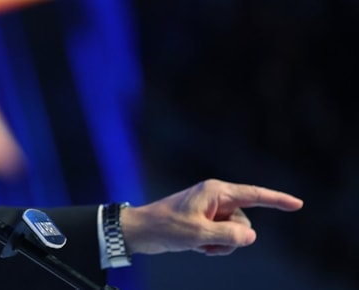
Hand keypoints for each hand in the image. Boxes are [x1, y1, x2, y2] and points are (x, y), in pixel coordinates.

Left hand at [120, 179, 302, 255]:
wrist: (141, 231)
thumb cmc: (166, 227)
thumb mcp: (199, 234)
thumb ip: (229, 235)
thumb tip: (251, 235)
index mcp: (215, 192)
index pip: (254, 195)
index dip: (277, 200)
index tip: (298, 204)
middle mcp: (215, 197)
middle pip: (243, 221)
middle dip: (232, 238)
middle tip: (207, 244)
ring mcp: (209, 210)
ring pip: (234, 232)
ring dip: (221, 245)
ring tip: (198, 246)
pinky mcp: (204, 221)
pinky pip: (222, 237)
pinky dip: (213, 246)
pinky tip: (195, 247)